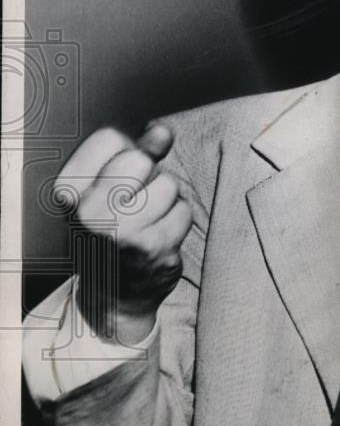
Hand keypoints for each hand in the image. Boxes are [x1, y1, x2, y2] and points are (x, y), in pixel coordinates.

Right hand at [53, 123, 192, 344]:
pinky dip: (178, 222)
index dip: (124, 153)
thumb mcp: (106, 189)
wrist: (114, 294)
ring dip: (166, 201)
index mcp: (70, 190)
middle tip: (134, 204)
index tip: (117, 179)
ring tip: (147, 222)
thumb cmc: (110, 232)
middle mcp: (90, 210)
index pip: (111, 138)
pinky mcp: (154, 247)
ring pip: (169, 185)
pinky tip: (159, 237)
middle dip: (147, 177)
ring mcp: (123, 231)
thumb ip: (135, 153)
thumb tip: (162, 131)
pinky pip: (183, 212)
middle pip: (142, 159)